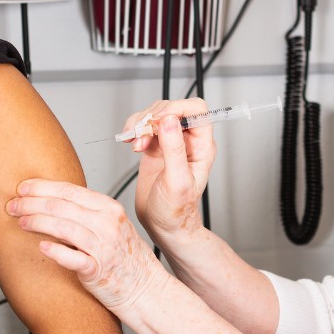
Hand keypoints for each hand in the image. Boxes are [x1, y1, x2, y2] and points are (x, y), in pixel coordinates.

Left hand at [7, 179, 169, 316]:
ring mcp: (104, 247)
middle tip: (13, 205)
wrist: (145, 289)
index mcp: (109, 209)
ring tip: (21, 222)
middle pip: (62, 206)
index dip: (42, 187)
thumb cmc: (125, 258)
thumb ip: (87, 212)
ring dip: (37, 222)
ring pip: (64, 227)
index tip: (23, 188)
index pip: (69, 190)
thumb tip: (51, 201)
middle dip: (32, 203)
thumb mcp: (112, 225)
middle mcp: (107, 224)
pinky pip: (73, 258)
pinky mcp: (98, 271)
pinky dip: (56, 251)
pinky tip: (42, 247)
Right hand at [123, 100, 215, 246]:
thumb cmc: (176, 211)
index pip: (197, 110)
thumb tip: (169, 120)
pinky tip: (131, 143)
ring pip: (156, 115)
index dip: (177, 108)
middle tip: (142, 134)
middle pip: (173, 108)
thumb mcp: (176, 182)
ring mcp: (171, 142)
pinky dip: (134, 129)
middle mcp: (188, 141)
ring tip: (134, 143)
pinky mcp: (155, 147)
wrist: (162, 226)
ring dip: (141, 123)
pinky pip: (144, 126)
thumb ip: (174, 150)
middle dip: (153, 117)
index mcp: (202, 146)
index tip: (159, 120)